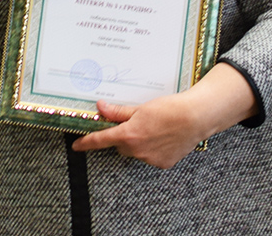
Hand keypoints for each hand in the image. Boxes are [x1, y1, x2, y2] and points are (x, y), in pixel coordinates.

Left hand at [70, 63, 259, 168]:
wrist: (195, 118)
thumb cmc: (169, 109)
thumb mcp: (140, 108)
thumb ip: (118, 112)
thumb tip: (100, 108)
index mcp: (128, 135)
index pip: (101, 141)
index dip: (86, 143)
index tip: (76, 146)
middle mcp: (137, 150)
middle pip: (120, 145)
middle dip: (123, 136)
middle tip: (135, 123)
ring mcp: (150, 159)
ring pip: (136, 152)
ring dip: (139, 143)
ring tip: (155, 129)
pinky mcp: (163, 163)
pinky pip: (150, 157)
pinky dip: (153, 149)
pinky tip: (163, 138)